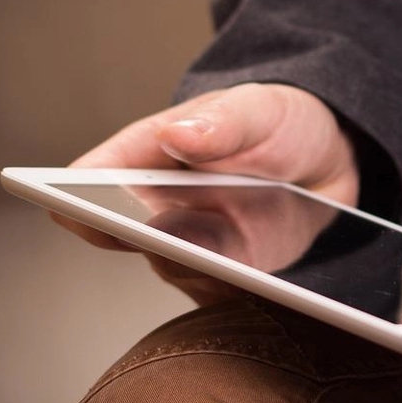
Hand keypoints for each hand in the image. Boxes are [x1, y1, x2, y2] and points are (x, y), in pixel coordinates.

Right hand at [52, 83, 359, 303]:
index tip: (71, 207)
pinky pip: (219, 294)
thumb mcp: (258, 109)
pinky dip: (231, 292)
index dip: (73, 195)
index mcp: (148, 154)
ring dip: (188, 268)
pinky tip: (254, 287)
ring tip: (211, 264)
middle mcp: (159, 205)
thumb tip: (176, 135)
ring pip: (172, 267)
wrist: (330, 161)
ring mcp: (192, 245)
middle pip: (124, 232)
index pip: (93, 177)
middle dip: (135, 239)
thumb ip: (223, 123)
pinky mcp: (229, 276)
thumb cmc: (278, 123)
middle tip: (154, 238)